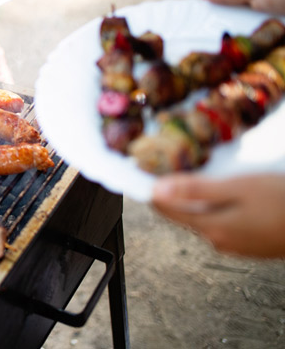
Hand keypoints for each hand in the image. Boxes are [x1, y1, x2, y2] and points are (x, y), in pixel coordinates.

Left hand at [152, 173, 284, 257]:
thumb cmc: (282, 201)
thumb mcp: (238, 187)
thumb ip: (196, 190)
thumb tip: (156, 191)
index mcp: (211, 227)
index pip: (165, 209)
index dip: (151, 189)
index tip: (143, 171)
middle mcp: (218, 241)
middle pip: (183, 214)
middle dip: (175, 191)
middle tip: (173, 166)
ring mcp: (234, 246)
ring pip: (204, 218)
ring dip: (199, 199)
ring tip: (204, 176)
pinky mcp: (249, 245)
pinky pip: (223, 223)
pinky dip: (218, 207)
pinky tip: (230, 194)